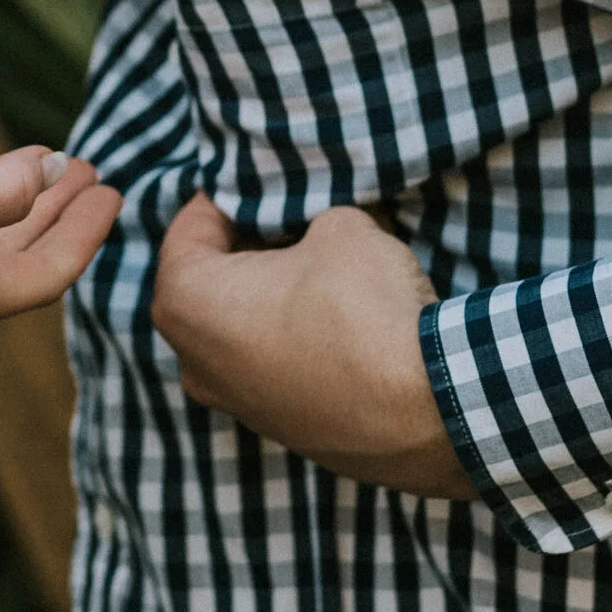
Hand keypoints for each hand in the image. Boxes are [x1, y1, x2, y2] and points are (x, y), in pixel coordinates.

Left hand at [151, 195, 471, 496]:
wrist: (426, 406)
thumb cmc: (364, 308)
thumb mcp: (339, 226)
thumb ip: (311, 217)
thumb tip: (317, 229)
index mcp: (186, 303)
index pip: (187, 230)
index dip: (225, 197)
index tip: (257, 182)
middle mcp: (194, 362)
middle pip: (208, 283)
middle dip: (247, 247)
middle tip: (291, 220)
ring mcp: (235, 404)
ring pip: (239, 330)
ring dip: (270, 297)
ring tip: (319, 267)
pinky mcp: (280, 429)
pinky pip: (272, 368)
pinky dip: (293, 340)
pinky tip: (338, 321)